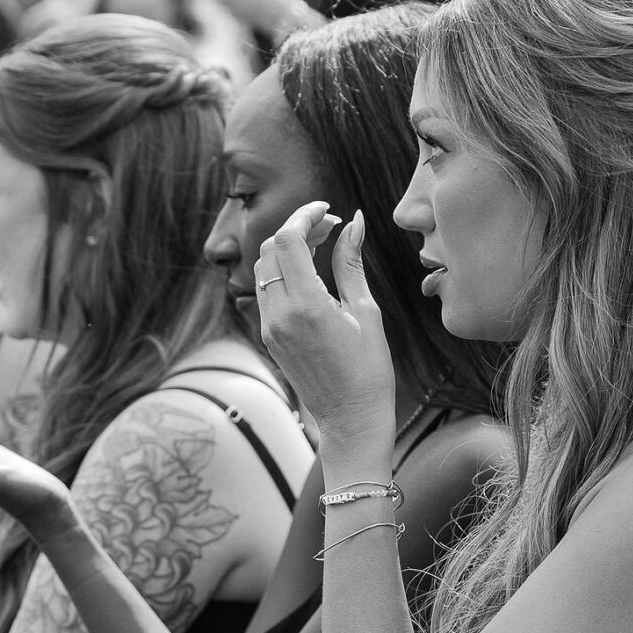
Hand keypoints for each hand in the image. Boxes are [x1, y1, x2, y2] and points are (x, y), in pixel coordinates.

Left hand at [254, 203, 394, 460]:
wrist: (350, 422)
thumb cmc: (368, 372)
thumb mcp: (366, 313)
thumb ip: (351, 263)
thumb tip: (354, 222)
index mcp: (307, 306)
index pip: (289, 239)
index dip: (305, 215)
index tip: (327, 211)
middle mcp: (280, 315)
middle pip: (271, 247)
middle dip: (297, 228)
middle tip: (328, 227)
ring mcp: (270, 328)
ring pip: (264, 268)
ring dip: (287, 248)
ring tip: (319, 246)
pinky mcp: (269, 338)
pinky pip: (266, 291)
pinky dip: (282, 272)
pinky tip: (308, 273)